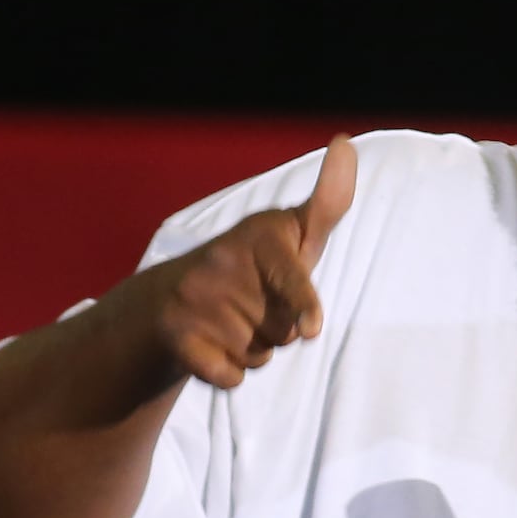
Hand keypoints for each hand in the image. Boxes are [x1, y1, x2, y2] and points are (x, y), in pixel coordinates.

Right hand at [138, 135, 356, 389]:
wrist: (171, 299)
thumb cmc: (255, 266)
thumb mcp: (293, 234)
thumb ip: (328, 201)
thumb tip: (345, 140)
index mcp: (260, 235)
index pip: (290, 277)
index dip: (301, 302)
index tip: (312, 329)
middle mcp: (223, 260)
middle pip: (287, 332)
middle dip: (282, 330)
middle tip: (256, 306)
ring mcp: (195, 297)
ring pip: (260, 356)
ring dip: (255, 350)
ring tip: (233, 322)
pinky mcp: (175, 333)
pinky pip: (229, 377)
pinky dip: (229, 372)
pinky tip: (214, 347)